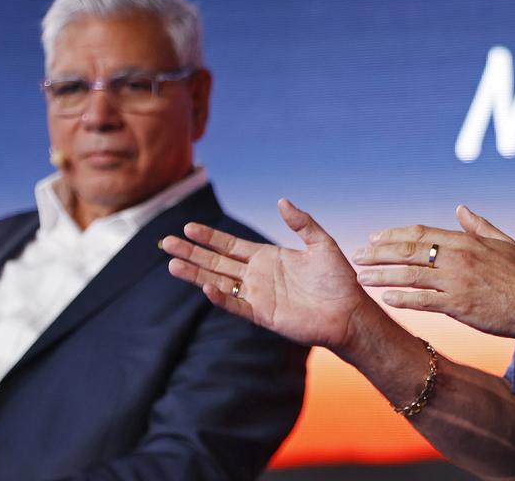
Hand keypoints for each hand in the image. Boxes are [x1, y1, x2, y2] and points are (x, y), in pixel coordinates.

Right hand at [162, 198, 377, 350]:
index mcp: (268, 257)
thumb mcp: (322, 243)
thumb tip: (281, 201)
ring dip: (196, 273)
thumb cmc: (339, 279)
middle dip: (192, 252)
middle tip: (166, 243)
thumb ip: (301, 223)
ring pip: (219, 281)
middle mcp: (258, 275)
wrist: (348, 311)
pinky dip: (221, 297)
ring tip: (172, 264)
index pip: (231, 245)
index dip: (209, 237)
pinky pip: (236, 304)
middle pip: (217, 261)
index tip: (187, 228)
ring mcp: (257, 294)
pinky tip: (206, 287)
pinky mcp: (263, 314)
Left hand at [354, 205, 514, 340]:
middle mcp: (458, 257)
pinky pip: (423, 301)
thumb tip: (460, 208)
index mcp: (466, 241)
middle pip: (408, 250)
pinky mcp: (460, 306)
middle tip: (357, 256)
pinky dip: (402, 298)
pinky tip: (386, 298)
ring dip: (381, 275)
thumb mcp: (503, 241)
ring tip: (361, 278)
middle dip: (378, 252)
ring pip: (410, 275)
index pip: (421, 233)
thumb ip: (478, 225)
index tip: (374, 238)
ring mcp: (458, 281)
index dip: (393, 235)